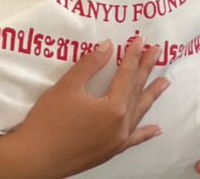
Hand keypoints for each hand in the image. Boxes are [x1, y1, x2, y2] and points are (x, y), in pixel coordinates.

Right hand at [0, 37, 168, 178]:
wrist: (35, 158)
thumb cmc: (48, 121)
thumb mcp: (68, 86)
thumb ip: (90, 65)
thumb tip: (108, 46)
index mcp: (113, 108)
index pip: (126, 75)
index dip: (133, 56)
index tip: (140, 40)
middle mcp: (120, 126)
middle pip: (136, 91)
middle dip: (146, 70)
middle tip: (157, 52)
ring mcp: (117, 141)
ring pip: (138, 113)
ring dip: (150, 96)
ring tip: (165, 83)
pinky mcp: (109, 152)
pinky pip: (133, 140)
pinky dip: (145, 133)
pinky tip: (156, 129)